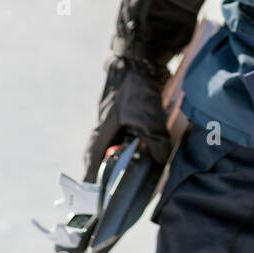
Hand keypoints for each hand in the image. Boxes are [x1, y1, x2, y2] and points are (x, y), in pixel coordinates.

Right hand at [83, 57, 170, 181]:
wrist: (139, 56)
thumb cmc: (137, 87)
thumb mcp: (148, 117)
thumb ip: (154, 141)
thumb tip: (159, 160)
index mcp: (104, 130)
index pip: (94, 161)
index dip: (94, 179)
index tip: (94, 196)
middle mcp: (106, 124)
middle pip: (104, 153)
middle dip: (111, 168)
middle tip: (119, 183)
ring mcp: (116, 115)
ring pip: (118, 140)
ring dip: (126, 152)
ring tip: (138, 166)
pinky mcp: (128, 106)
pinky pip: (130, 129)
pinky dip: (137, 138)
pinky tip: (150, 142)